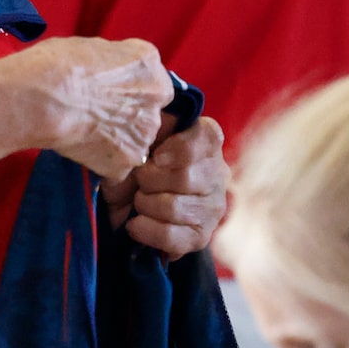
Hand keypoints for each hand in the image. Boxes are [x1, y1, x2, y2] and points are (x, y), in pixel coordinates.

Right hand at [0, 38, 172, 180]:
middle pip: (148, 111)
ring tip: (86, 133)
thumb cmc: (57, 66)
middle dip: (128, 115)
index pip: (151, 80)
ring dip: (118, 139)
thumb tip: (110, 71)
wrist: (44, 100)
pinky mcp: (128, 160)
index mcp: (148, 63)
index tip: (111, 94)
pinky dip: (103, 161)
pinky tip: (82, 149)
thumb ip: (113, 63)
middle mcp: (156, 97)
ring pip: (136, 139)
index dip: (130, 89)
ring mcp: (145, 131)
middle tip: (97, 115)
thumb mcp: (93, 47)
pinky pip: (119, 164)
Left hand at [100, 114, 228, 257]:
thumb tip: (151, 110)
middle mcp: (218, 173)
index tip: (156, 156)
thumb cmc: (138, 162)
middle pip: (185, 177)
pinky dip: (145, 230)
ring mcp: (213, 208)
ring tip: (139, 200)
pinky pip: (171, 237)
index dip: (177, 148)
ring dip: (144, 204)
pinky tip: (136, 223)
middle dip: (149, 180)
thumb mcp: (143, 137)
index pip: (207, 137)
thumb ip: (151, 123)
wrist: (129, 203)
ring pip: (174, 208)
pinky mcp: (200, 236)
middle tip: (140, 180)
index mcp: (207, 141)